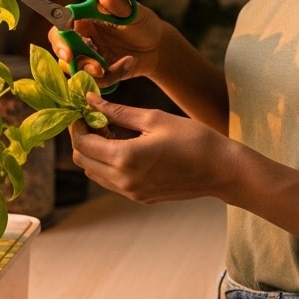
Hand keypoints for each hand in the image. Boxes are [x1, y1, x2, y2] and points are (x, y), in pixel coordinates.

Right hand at [48, 0, 165, 87]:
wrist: (158, 47)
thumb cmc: (144, 23)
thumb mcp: (134, 12)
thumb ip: (119, 6)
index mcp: (84, 18)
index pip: (61, 26)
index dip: (60, 39)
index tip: (68, 52)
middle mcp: (82, 37)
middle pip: (62, 51)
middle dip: (74, 62)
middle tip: (96, 67)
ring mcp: (89, 56)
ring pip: (77, 69)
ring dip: (94, 71)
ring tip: (118, 64)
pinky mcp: (98, 72)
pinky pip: (96, 81)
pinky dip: (112, 75)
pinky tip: (128, 63)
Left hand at [68, 94, 232, 203]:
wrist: (221, 169)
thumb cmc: (192, 138)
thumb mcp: (153, 118)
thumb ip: (117, 112)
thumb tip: (91, 101)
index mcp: (125, 158)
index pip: (83, 143)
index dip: (78, 124)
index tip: (84, 109)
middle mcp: (123, 181)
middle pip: (83, 160)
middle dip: (84, 138)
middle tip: (98, 118)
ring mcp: (132, 193)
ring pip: (95, 173)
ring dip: (95, 152)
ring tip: (114, 131)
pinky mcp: (140, 197)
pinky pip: (111, 181)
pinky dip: (109, 163)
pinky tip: (126, 145)